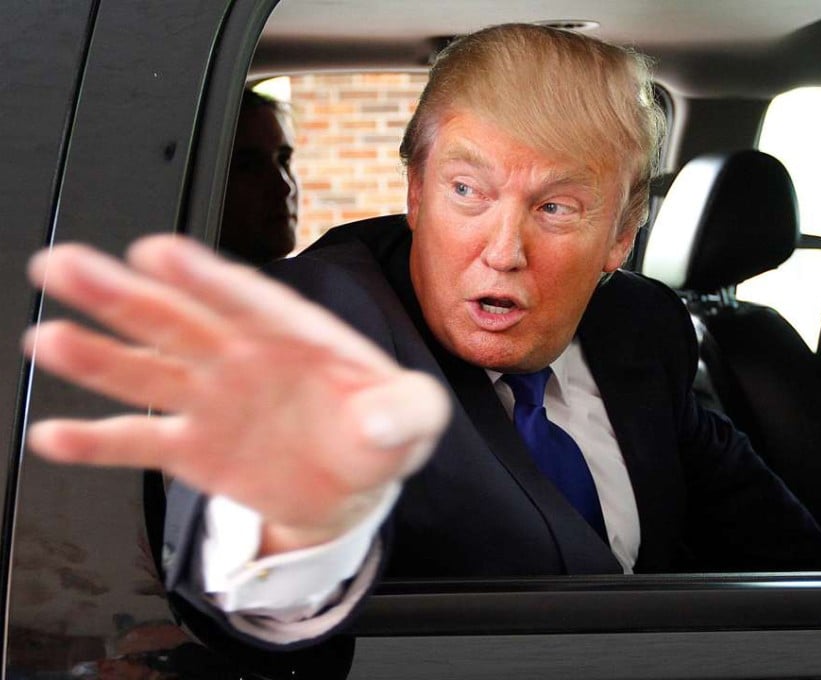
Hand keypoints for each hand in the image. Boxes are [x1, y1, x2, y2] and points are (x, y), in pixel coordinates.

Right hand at [23, 235, 450, 553]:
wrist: (352, 484)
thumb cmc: (382, 432)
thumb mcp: (414, 416)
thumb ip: (408, 409)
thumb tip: (383, 418)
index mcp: (297, 334)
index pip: (249, 299)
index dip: (206, 278)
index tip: (159, 253)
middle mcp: (242, 356)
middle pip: (178, 319)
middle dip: (123, 294)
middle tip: (66, 266)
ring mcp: (211, 399)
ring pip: (146, 371)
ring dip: (96, 356)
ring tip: (48, 340)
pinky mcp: (193, 448)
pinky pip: (139, 442)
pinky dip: (97, 441)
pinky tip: (53, 434)